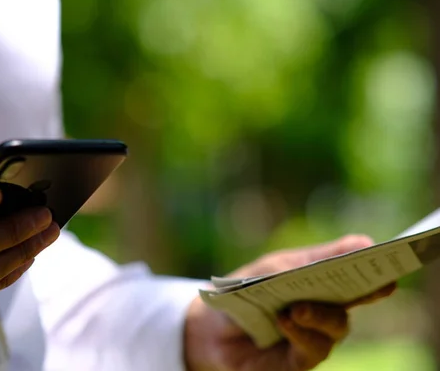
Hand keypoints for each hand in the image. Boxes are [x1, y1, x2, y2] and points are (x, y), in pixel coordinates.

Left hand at [184, 235, 396, 370]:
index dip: (375, 275)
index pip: (356, 280)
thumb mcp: (278, 267)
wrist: (211, 323)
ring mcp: (313, 339)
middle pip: (351, 304)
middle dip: (359, 293)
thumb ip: (318, 259)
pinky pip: (311, 350)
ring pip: (335, 328)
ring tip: (298, 307)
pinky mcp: (298, 362)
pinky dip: (300, 332)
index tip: (388, 268)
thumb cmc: (247, 289)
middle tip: (363, 283)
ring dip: (320, 315)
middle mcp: (324, 314)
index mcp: (323, 287)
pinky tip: (286, 320)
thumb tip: (363, 241)